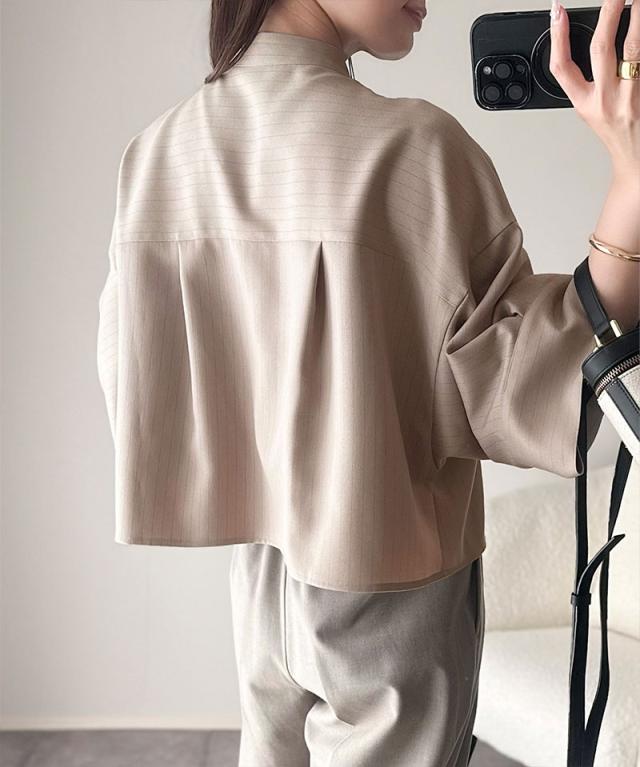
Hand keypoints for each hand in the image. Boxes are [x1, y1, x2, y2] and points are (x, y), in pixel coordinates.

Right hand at [549, 0, 639, 179]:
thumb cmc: (619, 135)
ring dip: (636, 17)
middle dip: (606, 12)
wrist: (639, 163)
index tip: (556, 11)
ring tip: (636, 0)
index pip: (561, 68)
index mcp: (585, 104)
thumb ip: (591, 81)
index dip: (557, 38)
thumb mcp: (592, 112)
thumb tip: (598, 41)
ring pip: (633, 48)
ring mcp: (630, 97)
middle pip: (600, 48)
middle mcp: (605, 99)